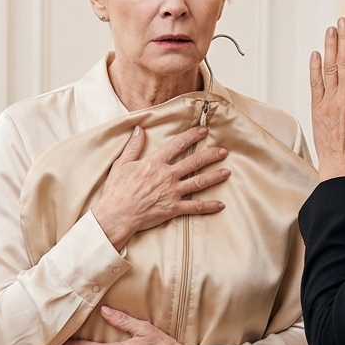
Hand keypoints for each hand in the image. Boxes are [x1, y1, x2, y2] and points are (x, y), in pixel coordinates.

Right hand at [90, 125, 230, 250]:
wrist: (117, 214)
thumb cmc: (117, 190)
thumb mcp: (121, 164)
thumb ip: (133, 146)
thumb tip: (139, 129)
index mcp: (155, 163)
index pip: (177, 145)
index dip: (192, 136)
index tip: (203, 131)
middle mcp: (167, 176)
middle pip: (194, 162)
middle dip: (210, 155)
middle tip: (223, 151)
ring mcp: (172, 192)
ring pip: (198, 182)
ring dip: (214, 176)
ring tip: (227, 172)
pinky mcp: (173, 208)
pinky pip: (195, 207)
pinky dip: (208, 206)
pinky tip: (220, 205)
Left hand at [309, 19, 344, 181]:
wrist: (342, 167)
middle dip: (344, 40)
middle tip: (342, 21)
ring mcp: (329, 103)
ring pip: (330, 69)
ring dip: (330, 48)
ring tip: (330, 30)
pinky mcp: (317, 109)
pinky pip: (315, 84)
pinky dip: (315, 68)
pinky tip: (315, 54)